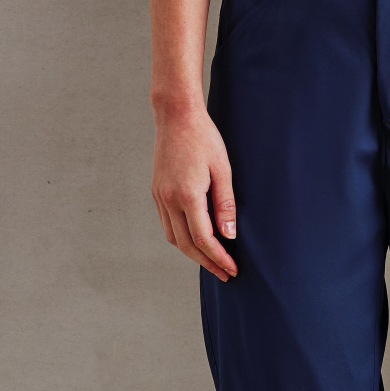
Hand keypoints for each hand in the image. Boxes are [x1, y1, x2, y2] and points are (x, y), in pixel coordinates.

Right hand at [152, 107, 237, 280]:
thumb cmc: (204, 138)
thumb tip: (229, 235)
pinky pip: (167, 224)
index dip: (219, 257)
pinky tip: (195, 239)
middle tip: (224, 274)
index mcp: (187, 195)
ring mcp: (160, 197)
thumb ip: (225, 203)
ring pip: (173, 237)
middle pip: (186, 245)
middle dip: (206, 262)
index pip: (203, 239)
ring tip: (212, 260)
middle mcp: (168, 200)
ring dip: (192, 253)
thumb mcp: (222, 168)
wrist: (176, 117)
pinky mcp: (157, 192)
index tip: (232, 269)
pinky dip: (181, 237)